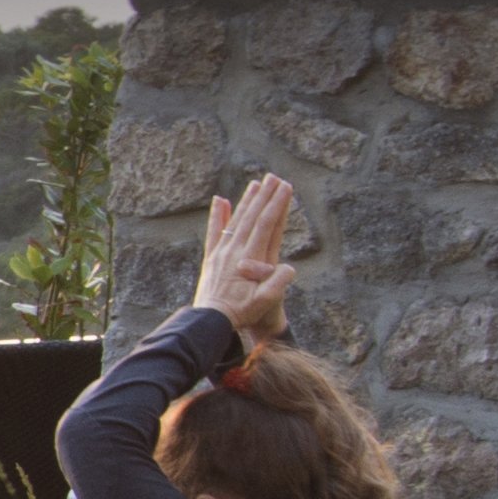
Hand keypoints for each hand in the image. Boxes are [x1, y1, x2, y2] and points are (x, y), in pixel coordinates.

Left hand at [202, 174, 298, 345]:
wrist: (211, 321)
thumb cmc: (243, 313)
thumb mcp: (268, 301)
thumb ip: (279, 281)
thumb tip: (286, 265)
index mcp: (251, 258)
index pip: (267, 225)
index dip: (278, 205)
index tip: (286, 187)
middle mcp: (235, 250)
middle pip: (253, 217)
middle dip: (265, 196)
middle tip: (274, 177)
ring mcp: (221, 252)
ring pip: (236, 220)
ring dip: (247, 201)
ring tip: (255, 183)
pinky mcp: (211, 257)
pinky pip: (214, 231)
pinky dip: (218, 215)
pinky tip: (220, 200)